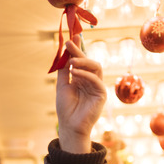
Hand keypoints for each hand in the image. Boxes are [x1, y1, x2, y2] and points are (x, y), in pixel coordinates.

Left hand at [56, 35, 105, 153]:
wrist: (69, 125)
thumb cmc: (65, 108)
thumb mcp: (62, 85)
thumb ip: (64, 71)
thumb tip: (64, 53)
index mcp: (82, 78)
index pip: (82, 60)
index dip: (78, 48)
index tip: (72, 37)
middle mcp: (91, 80)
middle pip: (89, 61)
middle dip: (79, 51)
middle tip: (70, 42)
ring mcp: (97, 86)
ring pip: (95, 67)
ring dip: (83, 61)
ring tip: (70, 62)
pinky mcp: (101, 94)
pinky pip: (96, 80)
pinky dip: (85, 74)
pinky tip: (74, 72)